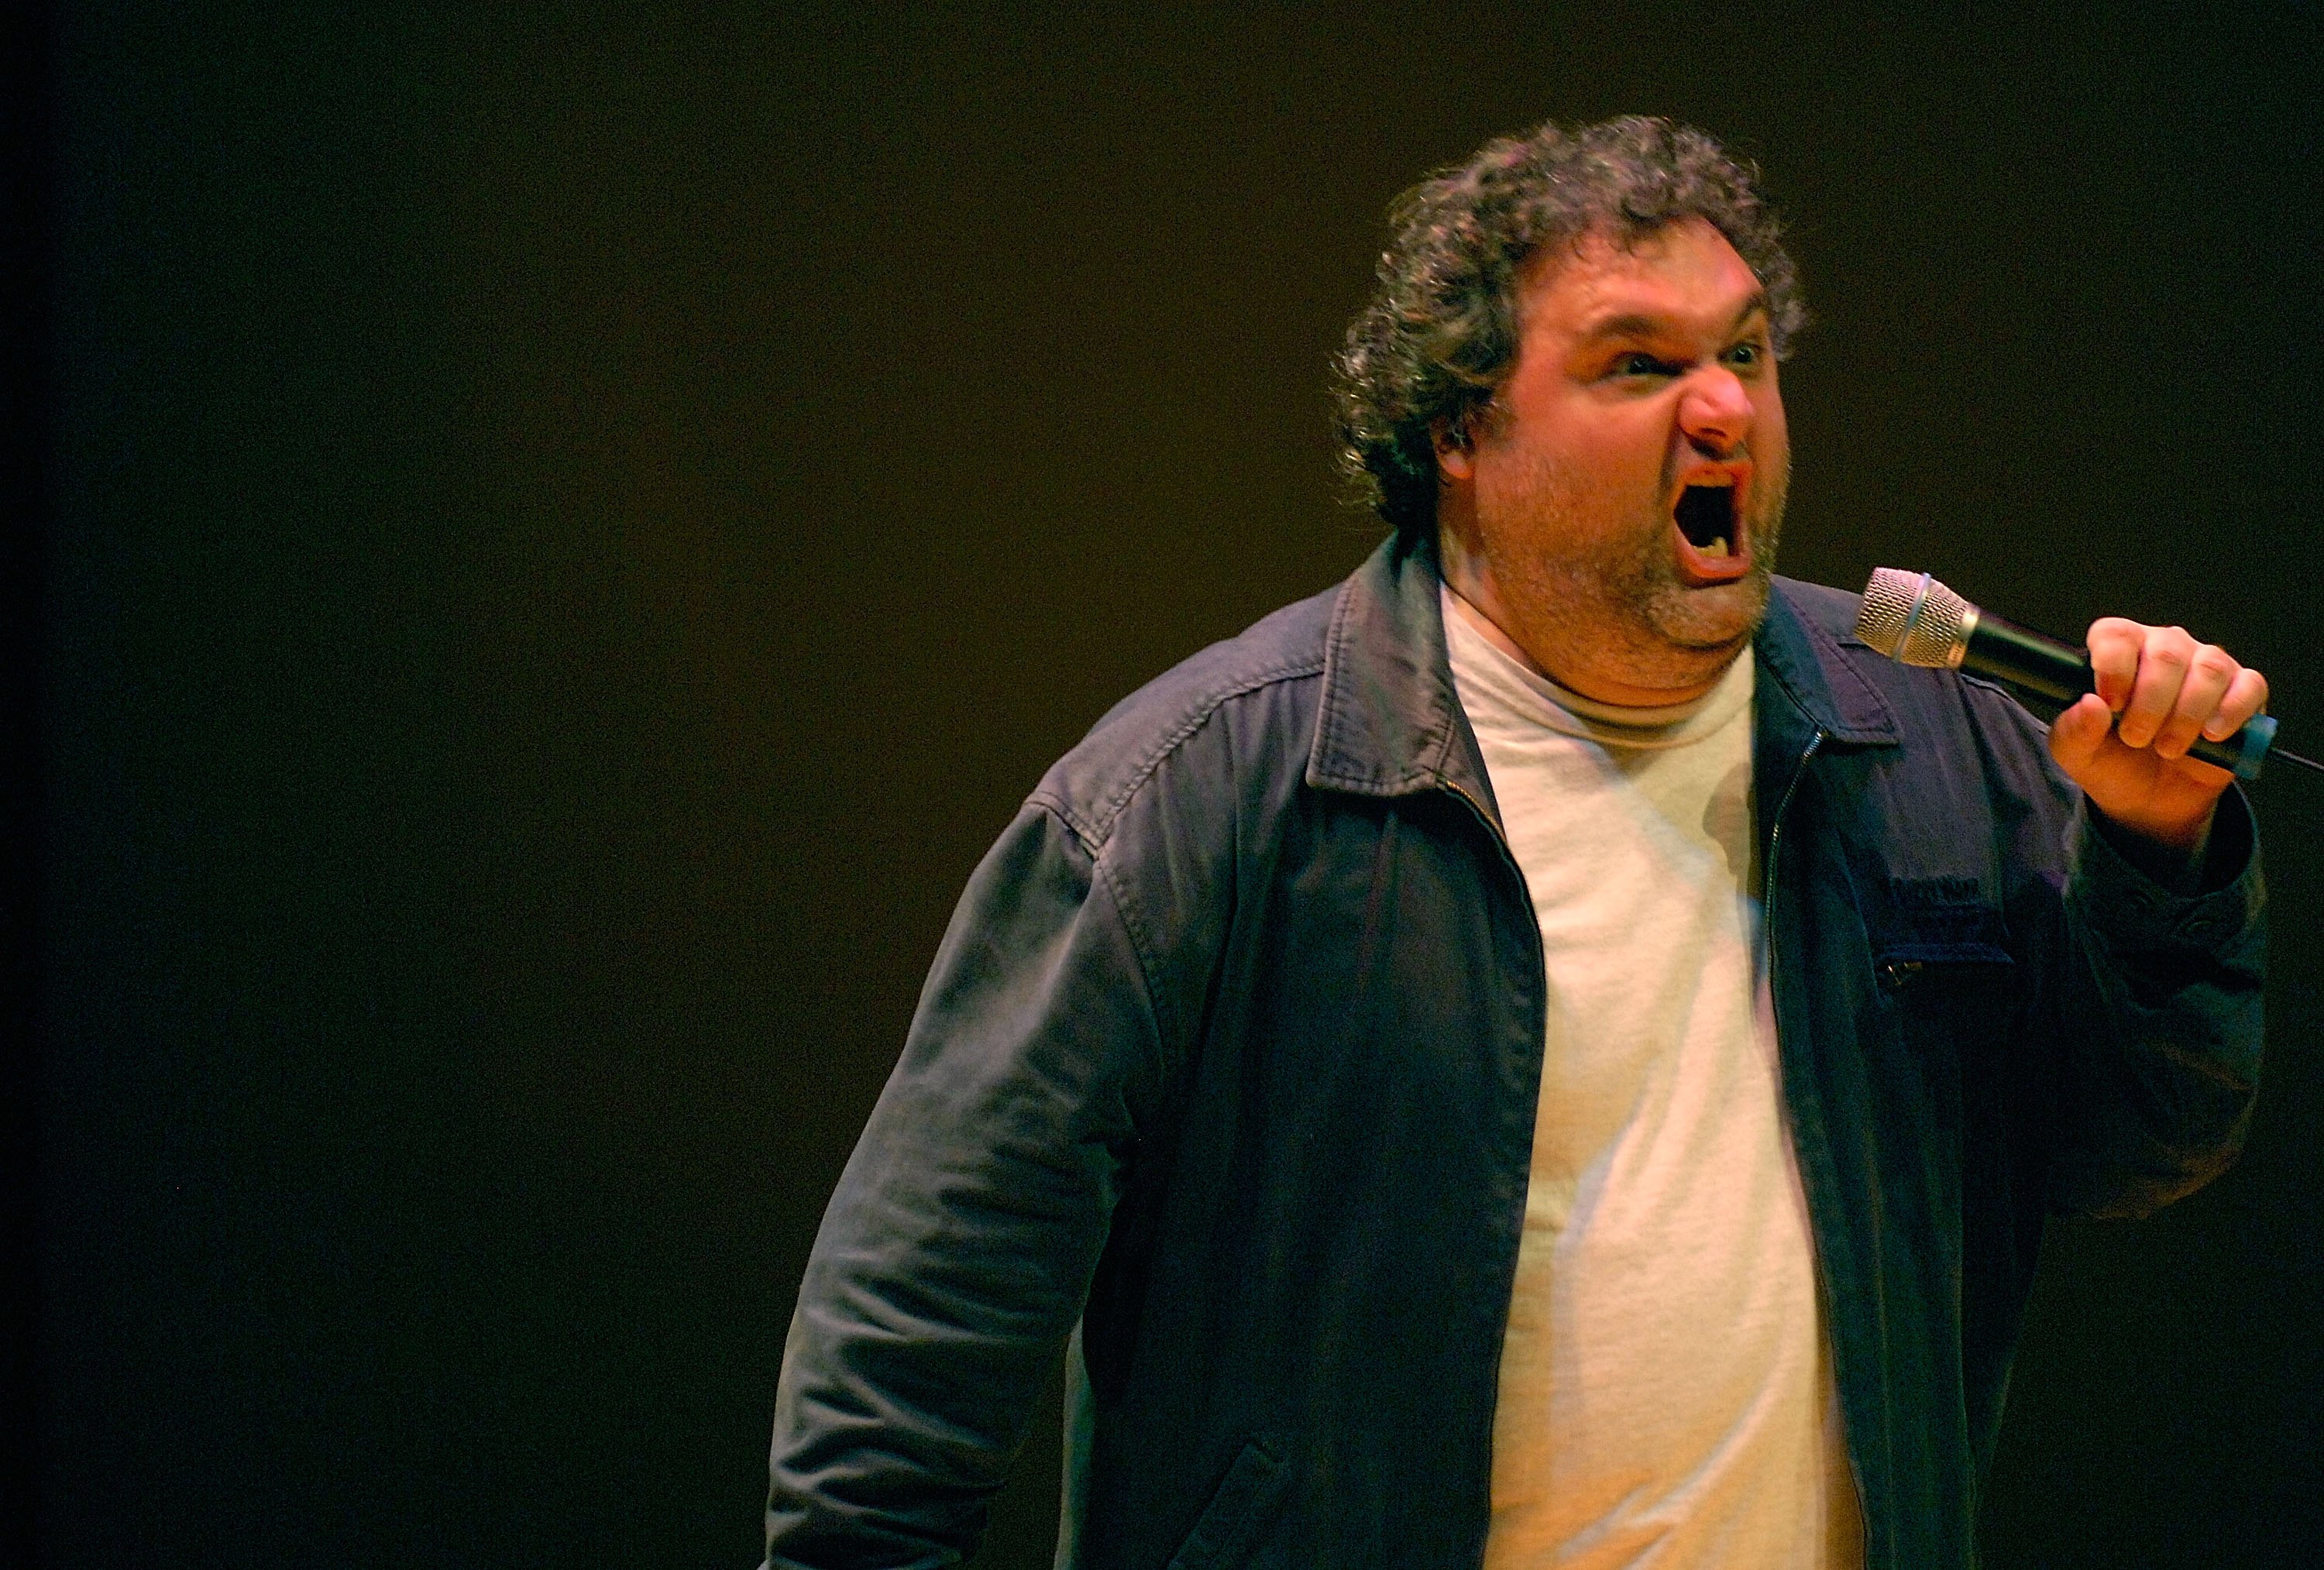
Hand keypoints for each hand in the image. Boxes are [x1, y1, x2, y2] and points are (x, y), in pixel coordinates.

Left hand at [2047, 618, 2268, 853]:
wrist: (2151, 799)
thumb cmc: (2112, 761)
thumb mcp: (2078, 754)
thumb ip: (2074, 730)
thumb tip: (2091, 705)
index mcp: (2119, 652)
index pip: (2116, 634)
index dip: (2114, 666)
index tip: (2111, 705)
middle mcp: (2165, 648)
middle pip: (2166, 652)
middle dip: (2150, 702)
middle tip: (2137, 739)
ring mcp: (2207, 665)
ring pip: (2208, 668)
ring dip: (2187, 714)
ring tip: (2169, 747)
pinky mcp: (2243, 690)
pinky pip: (2249, 686)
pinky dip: (2231, 713)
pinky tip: (2211, 736)